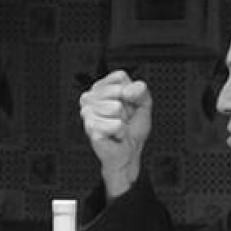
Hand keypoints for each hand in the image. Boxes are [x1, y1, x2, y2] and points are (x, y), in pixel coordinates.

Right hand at [78, 69, 151, 199]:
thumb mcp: (143, 104)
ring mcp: (87, 112)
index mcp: (101, 88)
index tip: (128, 105)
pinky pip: (116, 124)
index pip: (119, 77)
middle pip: (117, 91)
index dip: (130, 92)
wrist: (127, 153)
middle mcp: (90, 98)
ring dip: (123, 121)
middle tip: (123, 118)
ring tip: (118, 127)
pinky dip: (120, 132)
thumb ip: (140, 90)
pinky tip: (114, 135)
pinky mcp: (91, 128)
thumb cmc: (132, 129)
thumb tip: (127, 91)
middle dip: (127, 108)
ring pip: (116, 107)